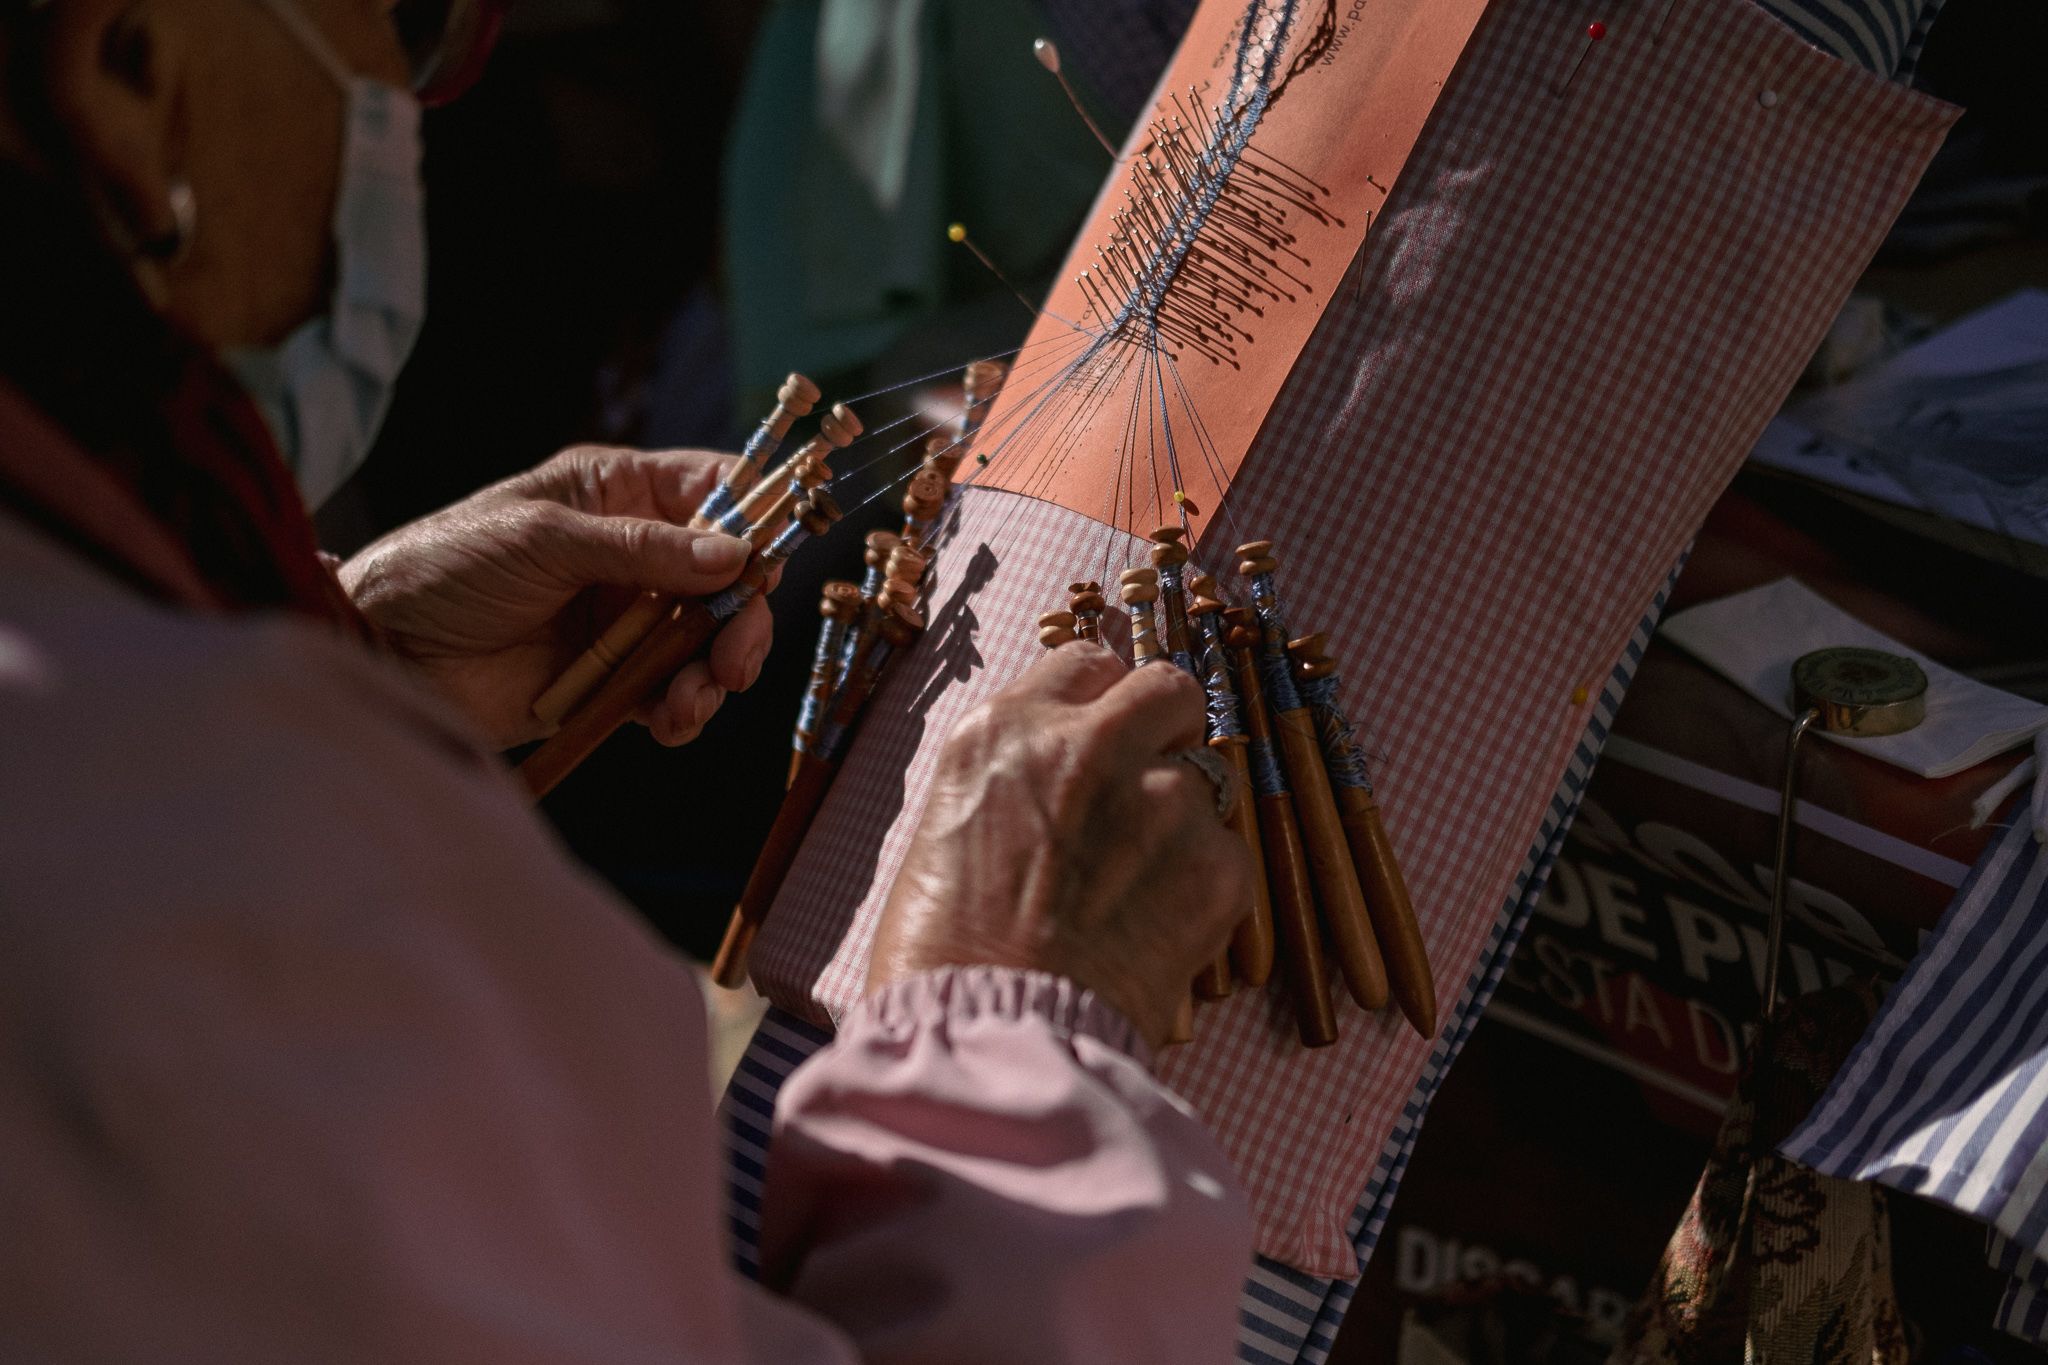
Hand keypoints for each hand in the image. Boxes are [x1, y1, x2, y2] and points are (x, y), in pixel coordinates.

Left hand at [340, 445, 773, 748]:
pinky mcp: (609, 680)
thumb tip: (734, 554)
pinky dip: (682, 713)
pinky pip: (671, 695)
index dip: (754, 520)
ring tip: (692, 702)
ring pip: (707, 643)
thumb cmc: (445, 568)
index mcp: (617, 493)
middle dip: (741, 621)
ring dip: (715, 675)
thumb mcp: (541, 540)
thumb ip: (639, 549)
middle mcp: (633, 553)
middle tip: (735, 660)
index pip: (715, 490)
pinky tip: (667, 722)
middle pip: (727, 578)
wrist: (381, 652)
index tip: (766, 563)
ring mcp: (624, 619)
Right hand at [868, 644, 1250, 1049]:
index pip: (1085, 665)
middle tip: (1145, 790)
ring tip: (1132, 897)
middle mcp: (1089, 745)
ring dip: (1179, 824)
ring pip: (1203, 780)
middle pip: (1166, 689)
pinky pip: (1228, 856)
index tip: (1101, 739)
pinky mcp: (1215, 864)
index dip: (1099, 705)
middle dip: (1166, 729)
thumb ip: (1015, 779)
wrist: (988, 1039)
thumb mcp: (949, 827)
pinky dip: (1203, 892)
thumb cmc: (943, 954)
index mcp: (1008, 730)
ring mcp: (1161, 799)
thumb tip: (1058, 776)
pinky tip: (1152, 935)